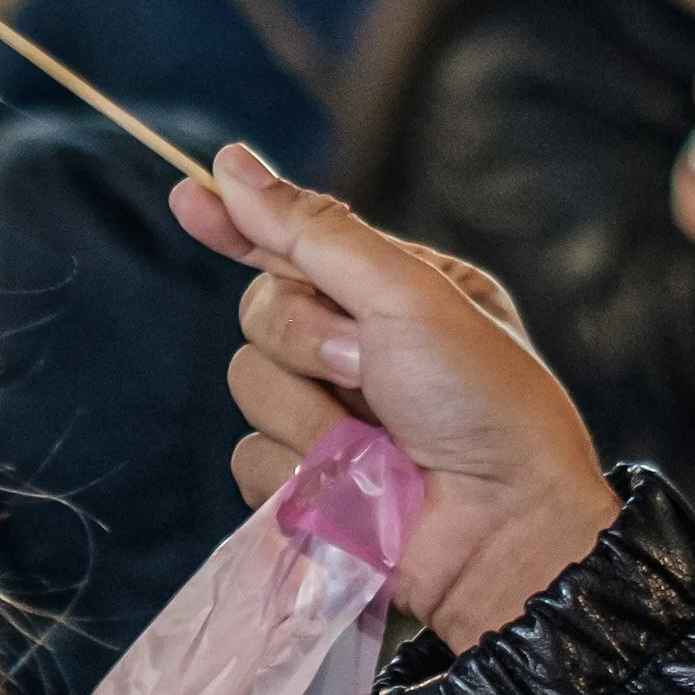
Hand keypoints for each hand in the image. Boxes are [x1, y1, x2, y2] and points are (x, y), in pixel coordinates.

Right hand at [171, 145, 619, 654]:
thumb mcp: (406, 294)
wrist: (506, 530)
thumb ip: (312, 233)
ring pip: (249, 384)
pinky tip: (353, 489)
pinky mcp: (306, 484)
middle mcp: (360, 348)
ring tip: (375, 442)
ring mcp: (330, 417)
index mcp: (394, 291)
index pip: (294, 243)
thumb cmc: (483, 402)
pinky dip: (301, 472)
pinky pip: (252, 457)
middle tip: (364, 366)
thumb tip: (233, 164)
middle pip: (260, 310)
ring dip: (308, 412)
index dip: (237, 221)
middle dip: (302, 337)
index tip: (188, 194)